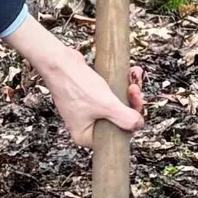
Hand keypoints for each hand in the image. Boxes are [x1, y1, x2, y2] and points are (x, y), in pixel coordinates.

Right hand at [10, 16, 144, 144]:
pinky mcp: (91, 96)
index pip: (116, 136)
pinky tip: (130, 73)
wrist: (59, 61)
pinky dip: (122, 83)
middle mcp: (87, 125)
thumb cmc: (75, 84)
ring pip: (117, 104)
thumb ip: (125, 118)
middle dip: (131, 102)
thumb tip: (138, 125)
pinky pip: (112, 94)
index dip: (130, 122)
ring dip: (129, 90)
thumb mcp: (106, 105)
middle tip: (134, 89)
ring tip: (133, 77)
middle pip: (119, 119)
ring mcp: (88, 110)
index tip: (136, 107)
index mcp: (86, 135)